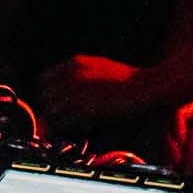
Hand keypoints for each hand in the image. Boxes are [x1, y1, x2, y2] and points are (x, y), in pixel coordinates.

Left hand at [39, 55, 161, 126]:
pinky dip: (71, 129)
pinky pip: (65, 123)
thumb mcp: (100, 66)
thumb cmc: (131, 79)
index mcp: (74, 63)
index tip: (54, 103)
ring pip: (51, 112)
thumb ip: (80, 73)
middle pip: (44, 97)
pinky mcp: (84, 109)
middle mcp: (70, 76)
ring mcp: (76, 92)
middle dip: (51, 108)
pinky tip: (82, 129)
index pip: (43, 79)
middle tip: (61, 118)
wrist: (149, 87)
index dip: (48, 93)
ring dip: (59, 120)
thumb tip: (69, 86)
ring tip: (73, 125)